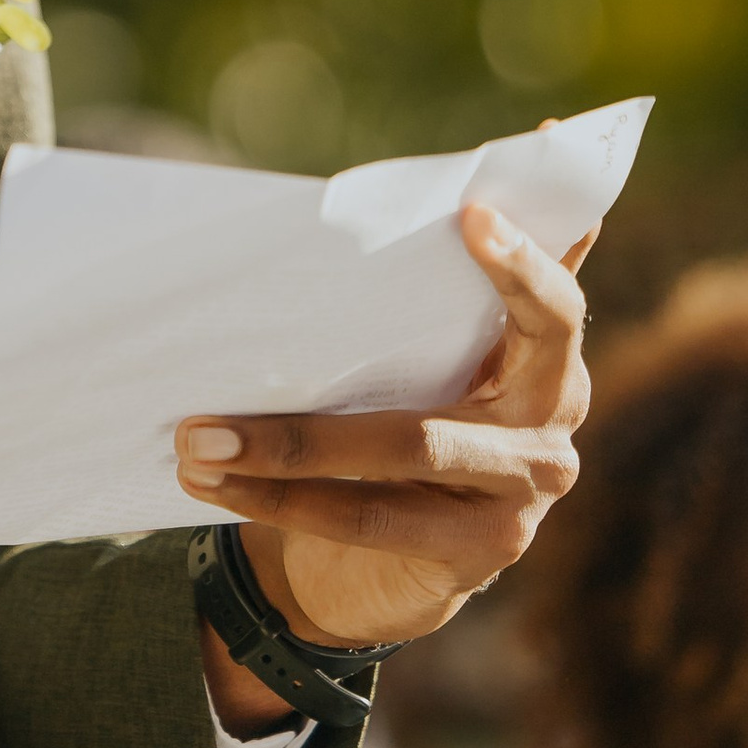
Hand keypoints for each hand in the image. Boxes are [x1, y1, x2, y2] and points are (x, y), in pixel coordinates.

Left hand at [177, 199, 591, 702]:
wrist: (397, 562)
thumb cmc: (406, 421)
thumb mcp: (425, 359)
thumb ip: (444, 294)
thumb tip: (457, 185)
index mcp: (547, 367)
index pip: (553, 312)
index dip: (524, 265)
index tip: (474, 213)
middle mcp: (547, 435)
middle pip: (438, 419)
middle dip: (314, 419)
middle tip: (210, 405)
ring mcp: (518, 503)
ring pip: (395, 462)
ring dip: (280, 452)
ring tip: (193, 440)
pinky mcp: (478, 555)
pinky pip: (366, 519)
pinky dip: (280, 498)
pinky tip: (212, 481)